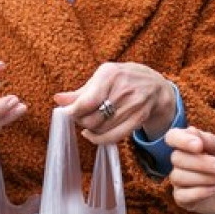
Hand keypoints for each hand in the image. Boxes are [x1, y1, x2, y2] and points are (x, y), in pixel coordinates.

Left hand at [54, 62, 176, 145]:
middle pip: (92, 118)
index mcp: (111, 74)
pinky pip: (114, 136)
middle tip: (79, 117)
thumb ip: (81, 91)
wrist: (156, 87)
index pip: (87, 101)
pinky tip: (92, 134)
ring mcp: (133, 105)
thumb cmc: (123, 80)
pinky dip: (99, 139)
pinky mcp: (139, 118)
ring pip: (101, 128)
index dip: (73, 112)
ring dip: (90, 129)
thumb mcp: (103, 77)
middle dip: (81, 121)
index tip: (66, 114)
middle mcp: (123, 89)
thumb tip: (58, 99)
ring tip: (88, 122)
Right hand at [166, 127, 214, 213]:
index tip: (199, 146)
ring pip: (178, 176)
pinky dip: (200, 192)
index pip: (172, 137)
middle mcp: (182, 161)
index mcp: (190, 144)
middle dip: (203, 163)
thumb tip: (190, 130)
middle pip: (177, 158)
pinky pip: (181, 195)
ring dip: (205, 178)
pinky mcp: (183, 199)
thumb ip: (210, 140)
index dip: (181, 140)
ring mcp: (181, 181)